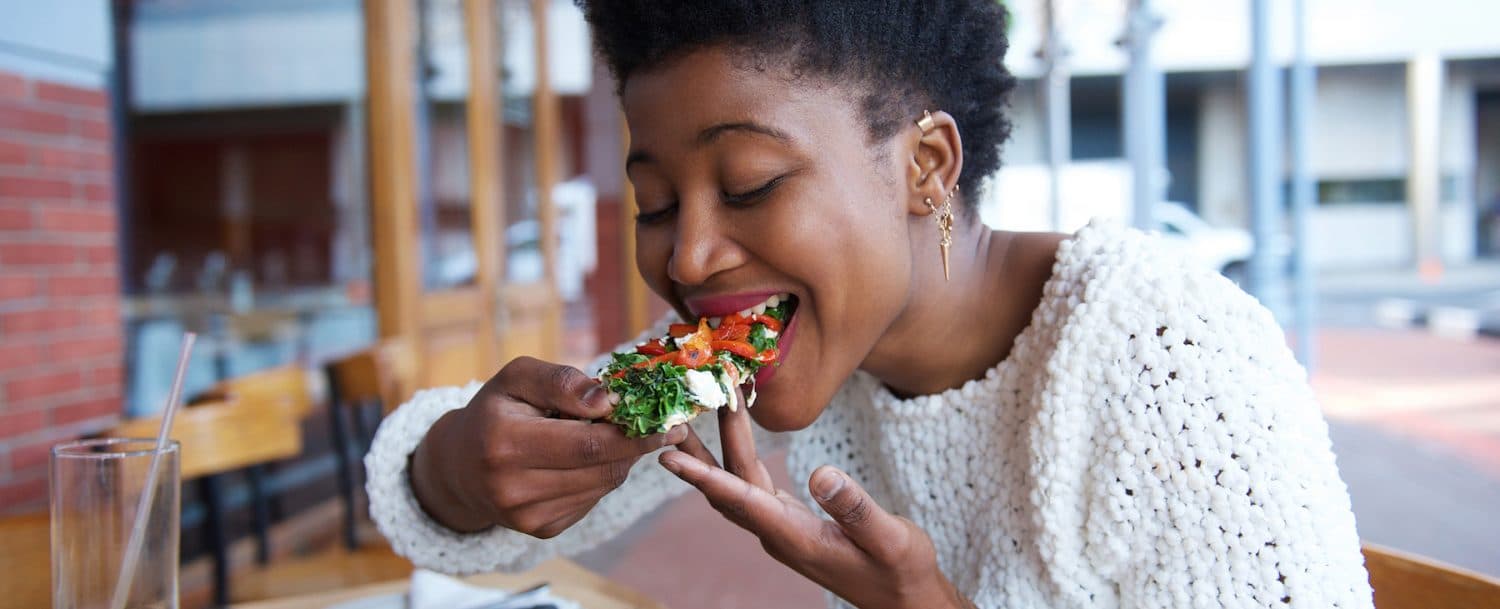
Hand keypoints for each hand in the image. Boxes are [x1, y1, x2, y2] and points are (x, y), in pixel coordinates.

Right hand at [410, 357, 711, 535]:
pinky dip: (602, 475)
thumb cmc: (496, 411)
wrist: (460, 466)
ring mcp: (528, 516)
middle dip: (638, 443)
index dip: (635, 432)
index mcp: (504, 443)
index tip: (669, 418)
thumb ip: (560, 381)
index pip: (588, 443)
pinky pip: (593, 499)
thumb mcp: (517, 378)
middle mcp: (513, 488)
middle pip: (602, 467)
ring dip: (621, 457)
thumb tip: (607, 400)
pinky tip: (589, 458)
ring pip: (604, 484)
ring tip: (616, 432)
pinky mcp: (542, 530)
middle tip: (663, 423)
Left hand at [659, 398, 974, 608]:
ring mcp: (781, 528)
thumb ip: (855, 508)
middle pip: (730, 485)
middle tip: (683, 406)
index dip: (704, 477)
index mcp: (796, 537)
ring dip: (715, 450)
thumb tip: (821, 474)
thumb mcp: (890, 538)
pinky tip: (733, 437)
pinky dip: (737, 459)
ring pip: (736, 485)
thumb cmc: (901, 570)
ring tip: (691, 414)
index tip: (669, 456)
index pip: (741, 501)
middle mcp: (778, 534)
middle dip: (704, 446)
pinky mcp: (789, 521)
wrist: (904, 599)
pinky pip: (751, 487)